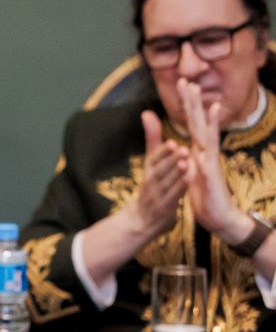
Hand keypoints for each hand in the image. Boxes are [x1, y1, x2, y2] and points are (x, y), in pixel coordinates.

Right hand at [119, 109, 189, 238]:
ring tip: (186, 162)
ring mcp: (156, 196)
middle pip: (159, 170)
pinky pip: (172, 198)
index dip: (163, 152)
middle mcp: (150, 181)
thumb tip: (147, 112)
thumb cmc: (152, 185)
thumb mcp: (151, 161)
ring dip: (175, 173)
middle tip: (182, 149)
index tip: (173, 142)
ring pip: (166, 183)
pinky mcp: (164, 208)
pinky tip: (188, 180)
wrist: (143, 219)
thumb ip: (152, 138)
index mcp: (149, 169)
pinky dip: (179, 189)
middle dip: (170, 160)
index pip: (153, 159)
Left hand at [177, 80, 253, 242]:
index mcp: (198, 151)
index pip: (192, 123)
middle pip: (198, 122)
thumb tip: (187, 145)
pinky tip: (207, 135)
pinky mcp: (211, 174)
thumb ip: (189, 158)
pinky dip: (208, 142)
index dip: (188, 105)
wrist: (219, 218)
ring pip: (206, 134)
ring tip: (203, 97)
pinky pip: (209, 156)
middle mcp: (206, 152)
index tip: (182, 85)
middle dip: (193, 102)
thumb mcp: (192, 173)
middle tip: (187, 80)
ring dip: (204, 116)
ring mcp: (210, 161)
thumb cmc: (206, 196)